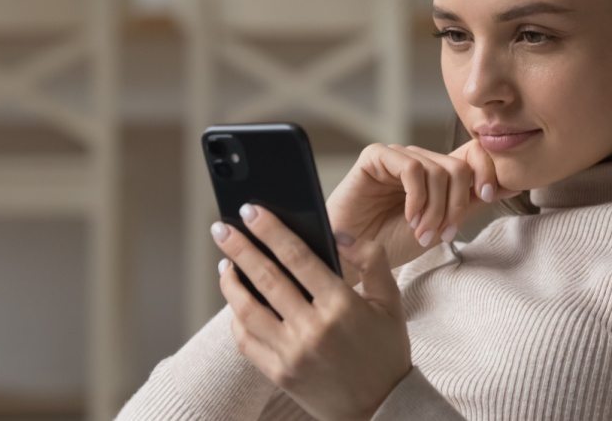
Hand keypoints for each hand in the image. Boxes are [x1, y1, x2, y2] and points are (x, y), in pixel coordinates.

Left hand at [213, 203, 409, 420]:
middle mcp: (313, 328)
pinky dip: (236, 318)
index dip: (270, 230)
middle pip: (265, 278)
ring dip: (230, 282)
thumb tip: (337, 234)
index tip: (251, 210)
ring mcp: (292, 353)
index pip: (297, 257)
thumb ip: (371, 260)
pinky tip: (236, 301)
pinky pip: (246, 341)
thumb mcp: (390, 301)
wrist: (380, 408)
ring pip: (247, 310)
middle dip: (239, 248)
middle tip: (221, 227)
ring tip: (225, 263)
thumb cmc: (386, 351)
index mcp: (341, 305)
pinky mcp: (279, 374)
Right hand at [326, 140, 518, 277]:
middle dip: (456, 205)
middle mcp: (420, 161)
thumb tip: (514, 183)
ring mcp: (398, 157)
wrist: (355, 257)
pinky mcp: (375, 157)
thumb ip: (471, 203)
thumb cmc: (393, 243)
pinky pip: (410, 168)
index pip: (474, 154)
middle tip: (444, 233)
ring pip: (437, 170)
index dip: (487, 171)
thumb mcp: (442, 224)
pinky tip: (410, 217)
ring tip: (422, 233)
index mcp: (438, 173)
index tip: (488, 196)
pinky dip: (417, 197)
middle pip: (459, 167)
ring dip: (435, 209)